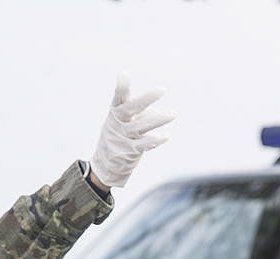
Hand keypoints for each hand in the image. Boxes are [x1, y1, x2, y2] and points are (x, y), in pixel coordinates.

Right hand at [90, 73, 174, 187]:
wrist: (105, 164)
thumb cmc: (118, 136)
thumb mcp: (123, 122)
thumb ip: (139, 114)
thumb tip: (155, 111)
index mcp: (115, 112)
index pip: (118, 97)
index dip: (121, 87)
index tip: (123, 74)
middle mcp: (119, 123)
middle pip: (131, 108)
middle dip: (146, 99)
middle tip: (162, 90)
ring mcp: (124, 137)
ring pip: (142, 126)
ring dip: (158, 120)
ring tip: (174, 114)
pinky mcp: (131, 151)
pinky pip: (144, 144)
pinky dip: (154, 140)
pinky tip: (165, 136)